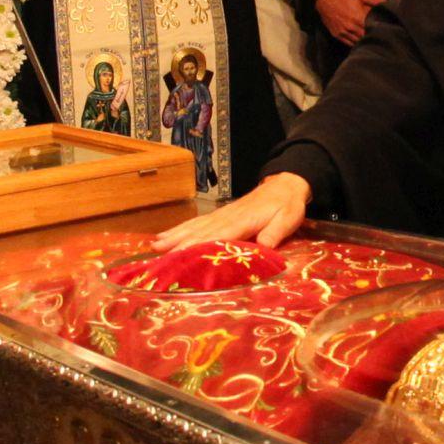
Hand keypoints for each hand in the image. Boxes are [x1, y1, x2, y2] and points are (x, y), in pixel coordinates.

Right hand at [164, 171, 308, 247]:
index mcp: (242, 220)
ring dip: (174, 236)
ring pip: (193, 226)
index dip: (197, 246)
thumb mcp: (288, 219)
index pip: (215, 235)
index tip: (179, 256)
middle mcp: (226, 217)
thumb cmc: (286, 206)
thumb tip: (263, 246)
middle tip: (159, 258)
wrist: (284, 185)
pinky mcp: (219, 215)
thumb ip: (275, 233)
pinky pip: (196, 223)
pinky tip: (167, 236)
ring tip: (155, 247)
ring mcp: (220, 215)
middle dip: (178, 245)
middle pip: (198, 232)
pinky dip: (180, 230)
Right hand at [317, 0, 384, 45]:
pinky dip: (356, 43)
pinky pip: (350, 43)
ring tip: (372, 39)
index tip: (385, 28)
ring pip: (358, 42)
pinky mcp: (338, 35)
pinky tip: (361, 40)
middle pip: (366, 36)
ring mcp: (343, 32)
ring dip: (365, 40)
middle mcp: (351, 27)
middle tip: (381, 35)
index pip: (373, 28)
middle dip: (373, 35)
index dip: (380, 28)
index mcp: (358, 18)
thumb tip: (387, 1)